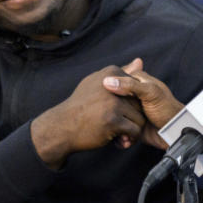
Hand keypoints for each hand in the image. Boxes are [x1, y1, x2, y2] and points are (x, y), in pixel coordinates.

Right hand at [31, 65, 146, 168]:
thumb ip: (119, 75)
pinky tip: (119, 141)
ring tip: (120, 134)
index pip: (136, 88)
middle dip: (132, 118)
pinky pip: (135, 131)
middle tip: (121, 126)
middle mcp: (113, 85)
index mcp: (111, 73)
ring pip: (139, 118)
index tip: (118, 113)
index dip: (130, 104)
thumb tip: (140, 61)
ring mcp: (113, 103)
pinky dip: (130, 139)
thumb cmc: (81, 105)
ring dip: (132, 130)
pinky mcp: (113, 121)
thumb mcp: (97, 83)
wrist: (62, 127)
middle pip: (139, 103)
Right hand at [103, 58, 184, 149]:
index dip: (109, 90)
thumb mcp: (150, 91)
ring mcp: (130, 111)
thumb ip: (130, 85)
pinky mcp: (129, 126)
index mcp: (135, 81)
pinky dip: (121, 138)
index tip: (104, 99)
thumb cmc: (167, 108)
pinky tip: (125, 141)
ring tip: (123, 134)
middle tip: (111, 119)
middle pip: (112, 101)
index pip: (115, 81)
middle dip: (112, 113)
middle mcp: (131, 95)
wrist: (175, 132)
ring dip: (117, 128)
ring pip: (114, 117)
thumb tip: (107, 81)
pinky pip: (119, 131)